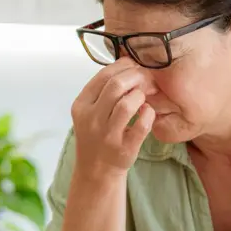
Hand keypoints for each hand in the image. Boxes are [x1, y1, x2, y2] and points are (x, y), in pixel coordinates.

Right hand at [71, 57, 155, 178]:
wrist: (96, 170)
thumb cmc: (98, 134)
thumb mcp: (91, 110)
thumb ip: (104, 89)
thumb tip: (127, 60)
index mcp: (81, 105)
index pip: (103, 75)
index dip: (124, 66)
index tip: (136, 66)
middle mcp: (91, 119)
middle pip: (115, 86)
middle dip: (136, 77)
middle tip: (146, 80)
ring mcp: (106, 136)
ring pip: (127, 104)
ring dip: (140, 96)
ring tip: (143, 98)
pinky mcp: (123, 149)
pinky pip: (141, 126)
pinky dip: (148, 114)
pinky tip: (148, 113)